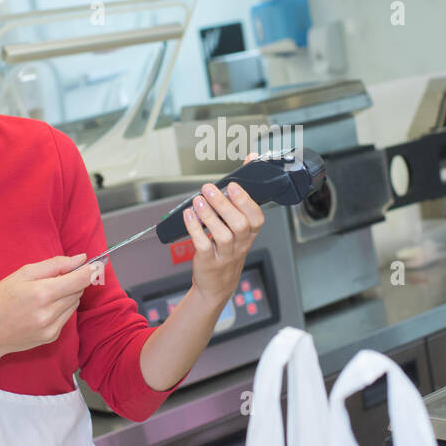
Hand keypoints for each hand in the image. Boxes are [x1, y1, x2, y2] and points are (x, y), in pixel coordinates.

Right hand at [0, 254, 98, 364]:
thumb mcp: (22, 274)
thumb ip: (55, 265)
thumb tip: (81, 259)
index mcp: (42, 293)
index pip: (81, 279)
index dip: (90, 270)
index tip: (94, 264)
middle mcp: (49, 313)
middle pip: (79, 291)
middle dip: (73, 281)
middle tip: (55, 278)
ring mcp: (51, 328)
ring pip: (74, 304)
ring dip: (67, 295)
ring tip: (44, 293)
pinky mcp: (51, 337)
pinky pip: (66, 317)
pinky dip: (60, 308)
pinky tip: (41, 308)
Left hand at [184, 154, 266, 307]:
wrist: (216, 285)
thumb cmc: (227, 249)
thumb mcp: (237, 225)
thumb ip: (239, 196)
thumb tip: (250, 160)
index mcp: (250, 233)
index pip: (256, 217)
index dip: (246, 201)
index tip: (234, 185)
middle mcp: (240, 244)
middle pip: (239, 224)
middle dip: (224, 204)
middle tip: (209, 189)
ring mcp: (226, 254)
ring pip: (223, 234)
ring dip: (209, 216)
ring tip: (198, 201)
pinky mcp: (209, 261)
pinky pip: (204, 245)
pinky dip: (195, 229)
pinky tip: (189, 215)